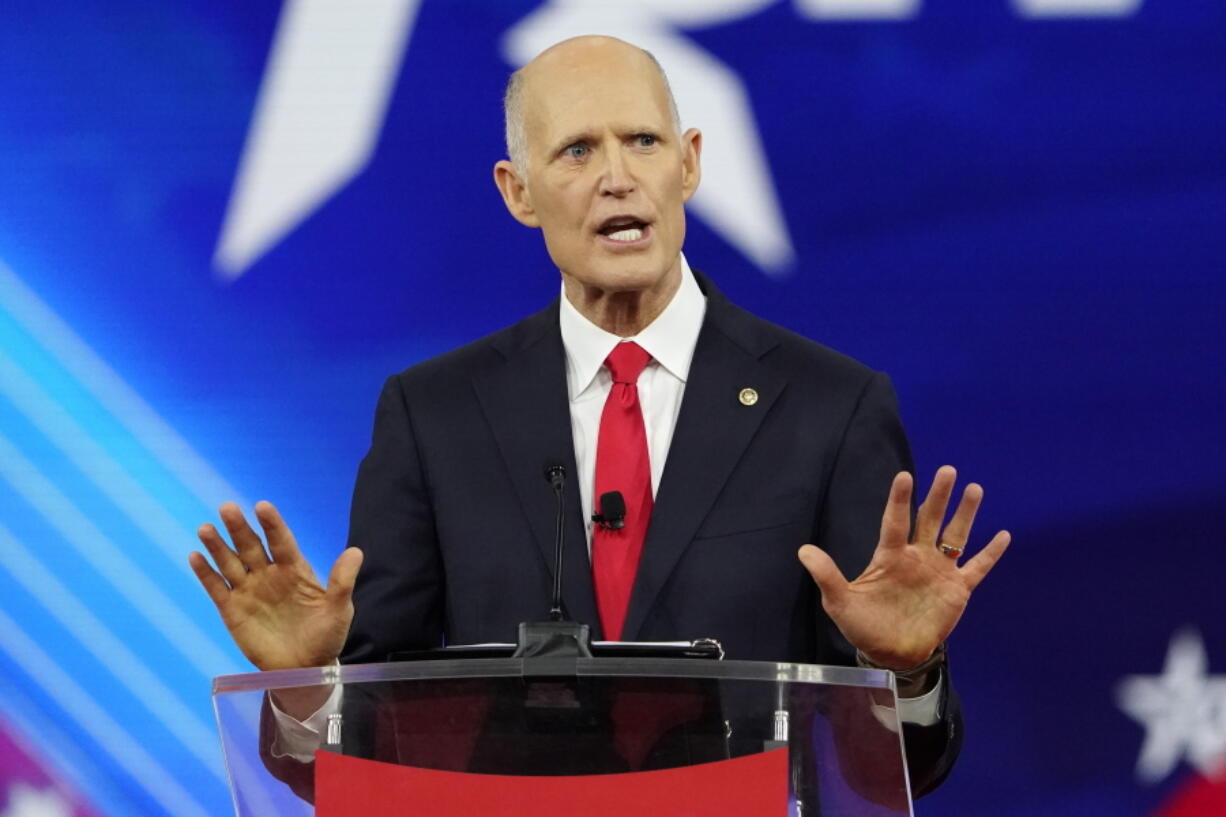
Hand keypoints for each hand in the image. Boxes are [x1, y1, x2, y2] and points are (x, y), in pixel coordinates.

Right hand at [188, 501, 362, 671]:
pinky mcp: (232, 610)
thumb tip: (356, 551)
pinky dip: (205, 573)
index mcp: (294, 570)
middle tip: (228, 508)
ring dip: (217, 546)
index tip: (262, 506)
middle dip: (239, 528)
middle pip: (251, 546)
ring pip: (230, 563)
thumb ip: (342, 581)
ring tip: (206, 528)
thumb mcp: (339, 610)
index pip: (281, 541)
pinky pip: (216, 588)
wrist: (305, 669)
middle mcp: (268, 575)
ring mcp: (249, 591)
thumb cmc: (325, 636)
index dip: (272, 524)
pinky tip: (195, 556)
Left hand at [798, 466, 1009, 669]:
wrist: (890, 654)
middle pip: (929, 520)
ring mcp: (939, 571)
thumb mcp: (840, 602)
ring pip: (955, 536)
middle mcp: (916, 557)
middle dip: (938, 496)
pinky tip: (1003, 535)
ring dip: (965, 513)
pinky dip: (990, 553)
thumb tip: (803, 550)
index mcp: (890, 556)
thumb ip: (827, 575)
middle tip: (947, 470)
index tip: (905, 476)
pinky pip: (977, 567)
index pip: (894, 521)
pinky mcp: (957, 590)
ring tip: (974, 488)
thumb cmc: (864, 625)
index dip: (899, 500)